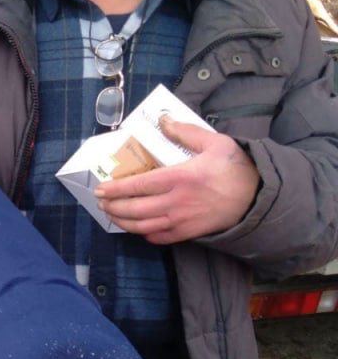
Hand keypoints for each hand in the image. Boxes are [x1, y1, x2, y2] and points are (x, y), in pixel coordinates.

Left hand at [94, 116, 259, 244]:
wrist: (258, 196)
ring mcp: (182, 220)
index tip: (100, 189)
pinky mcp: (189, 233)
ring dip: (123, 222)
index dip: (116, 189)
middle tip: (101, 202)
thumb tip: (163, 121)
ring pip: (143, 226)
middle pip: (135, 209)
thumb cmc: (237, 167)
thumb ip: (185, 132)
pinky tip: (137, 228)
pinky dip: (144, 234)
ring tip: (112, 215)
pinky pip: (160, 237)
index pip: (139, 185)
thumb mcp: (214, 142)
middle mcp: (177, 201)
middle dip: (113, 207)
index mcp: (180, 177)